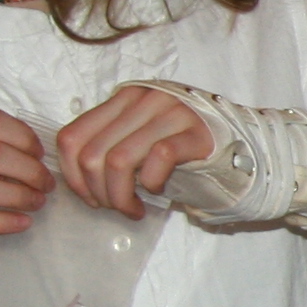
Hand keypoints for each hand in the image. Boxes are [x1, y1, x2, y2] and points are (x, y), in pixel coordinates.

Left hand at [52, 85, 216, 216]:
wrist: (235, 147)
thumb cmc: (178, 150)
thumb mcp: (135, 140)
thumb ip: (107, 145)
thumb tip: (75, 177)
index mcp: (121, 98)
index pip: (71, 137)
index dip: (72, 176)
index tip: (90, 197)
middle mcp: (143, 98)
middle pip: (92, 154)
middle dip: (98, 192)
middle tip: (114, 207)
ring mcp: (170, 111)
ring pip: (119, 160)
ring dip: (120, 196)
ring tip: (132, 208)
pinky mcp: (195, 131)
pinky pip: (158, 158)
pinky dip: (151, 183)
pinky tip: (157, 192)